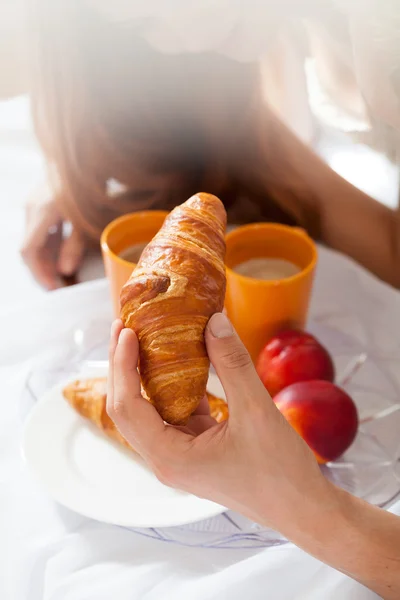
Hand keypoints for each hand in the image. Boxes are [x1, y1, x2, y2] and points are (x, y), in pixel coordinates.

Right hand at [20, 184, 85, 289]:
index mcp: (41, 213)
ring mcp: (34, 205)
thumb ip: (74, 246)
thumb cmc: (87, 187)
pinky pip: (39, 230)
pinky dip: (47, 246)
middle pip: (29, 247)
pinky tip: (60, 256)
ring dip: (44, 259)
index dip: (39, 272)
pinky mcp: (40, 203)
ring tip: (59, 275)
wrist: (83, 157)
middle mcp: (32, 209)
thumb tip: (65, 271)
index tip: (53, 287)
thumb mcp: (84, 220)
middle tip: (57, 286)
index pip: (29, 250)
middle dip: (42, 269)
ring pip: (33, 239)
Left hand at [107, 313, 336, 535]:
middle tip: (126, 327)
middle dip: (123, 367)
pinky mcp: (196, 447)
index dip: (123, 366)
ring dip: (144, 375)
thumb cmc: (280, 472)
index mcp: (170, 457)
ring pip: (149, 409)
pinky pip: (174, 412)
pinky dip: (173, 385)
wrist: (302, 508)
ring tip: (144, 338)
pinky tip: (181, 360)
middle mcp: (166, 458)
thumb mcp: (256, 411)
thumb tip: (214, 321)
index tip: (128, 332)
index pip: (128, 406)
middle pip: (129, 408)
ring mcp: (180, 454)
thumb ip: (232, 364)